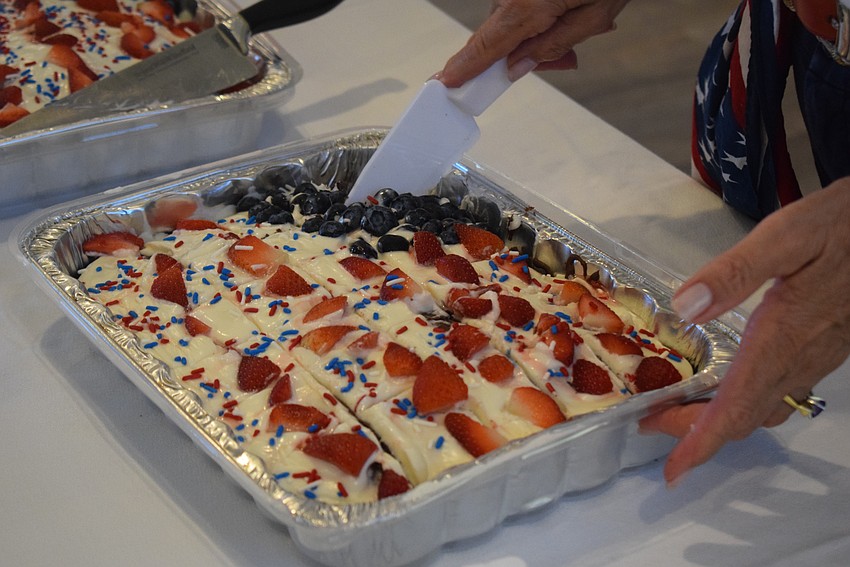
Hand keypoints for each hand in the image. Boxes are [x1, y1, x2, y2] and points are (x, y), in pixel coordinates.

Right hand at [439, 0, 630, 87]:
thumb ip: (554, 45)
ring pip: (510, 18)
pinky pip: (519, 1)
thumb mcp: (594, 14)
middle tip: (562, 54)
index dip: (465, 68)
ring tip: (574, 17)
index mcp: (528, 5)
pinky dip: (537, 10)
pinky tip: (566, 4)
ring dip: (534, 27)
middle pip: (498, 34)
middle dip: (520, 51)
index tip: (446, 83)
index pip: (486, 47)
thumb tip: (519, 66)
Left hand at [640, 177, 849, 484]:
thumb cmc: (838, 226)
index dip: (701, 440)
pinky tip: (726, 387)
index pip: (737, 405)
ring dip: (719, 419)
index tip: (674, 469)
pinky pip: (780, 391)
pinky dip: (744, 402)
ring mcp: (816, 356)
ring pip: (764, 408)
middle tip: (652, 424)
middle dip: (695, 431)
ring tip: (678, 410)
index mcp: (785, 334)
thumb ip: (736, 271)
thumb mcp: (786, 235)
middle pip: (745, 415)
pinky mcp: (824, 348)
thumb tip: (686, 307)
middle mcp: (802, 357)